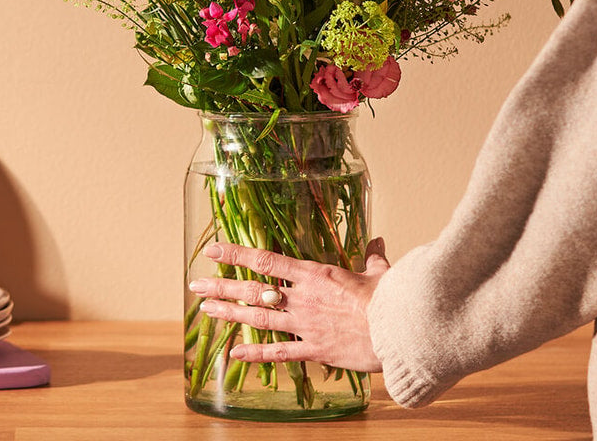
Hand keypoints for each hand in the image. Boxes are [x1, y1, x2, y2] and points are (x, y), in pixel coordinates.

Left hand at [187, 239, 389, 371]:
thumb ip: (372, 257)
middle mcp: (303, 297)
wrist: (400, 330)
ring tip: (206, 310)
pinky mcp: (315, 350)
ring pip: (259, 318)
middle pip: (254, 290)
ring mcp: (306, 325)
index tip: (214, 249)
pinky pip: (279, 353)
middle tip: (196, 283)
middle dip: (223, 285)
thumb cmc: (391, 298)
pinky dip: (255, 354)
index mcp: (315, 274)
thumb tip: (378, 242)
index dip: (237, 254)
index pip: (267, 260)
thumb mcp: (379, 272)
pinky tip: (234, 353)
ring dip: (230, 314)